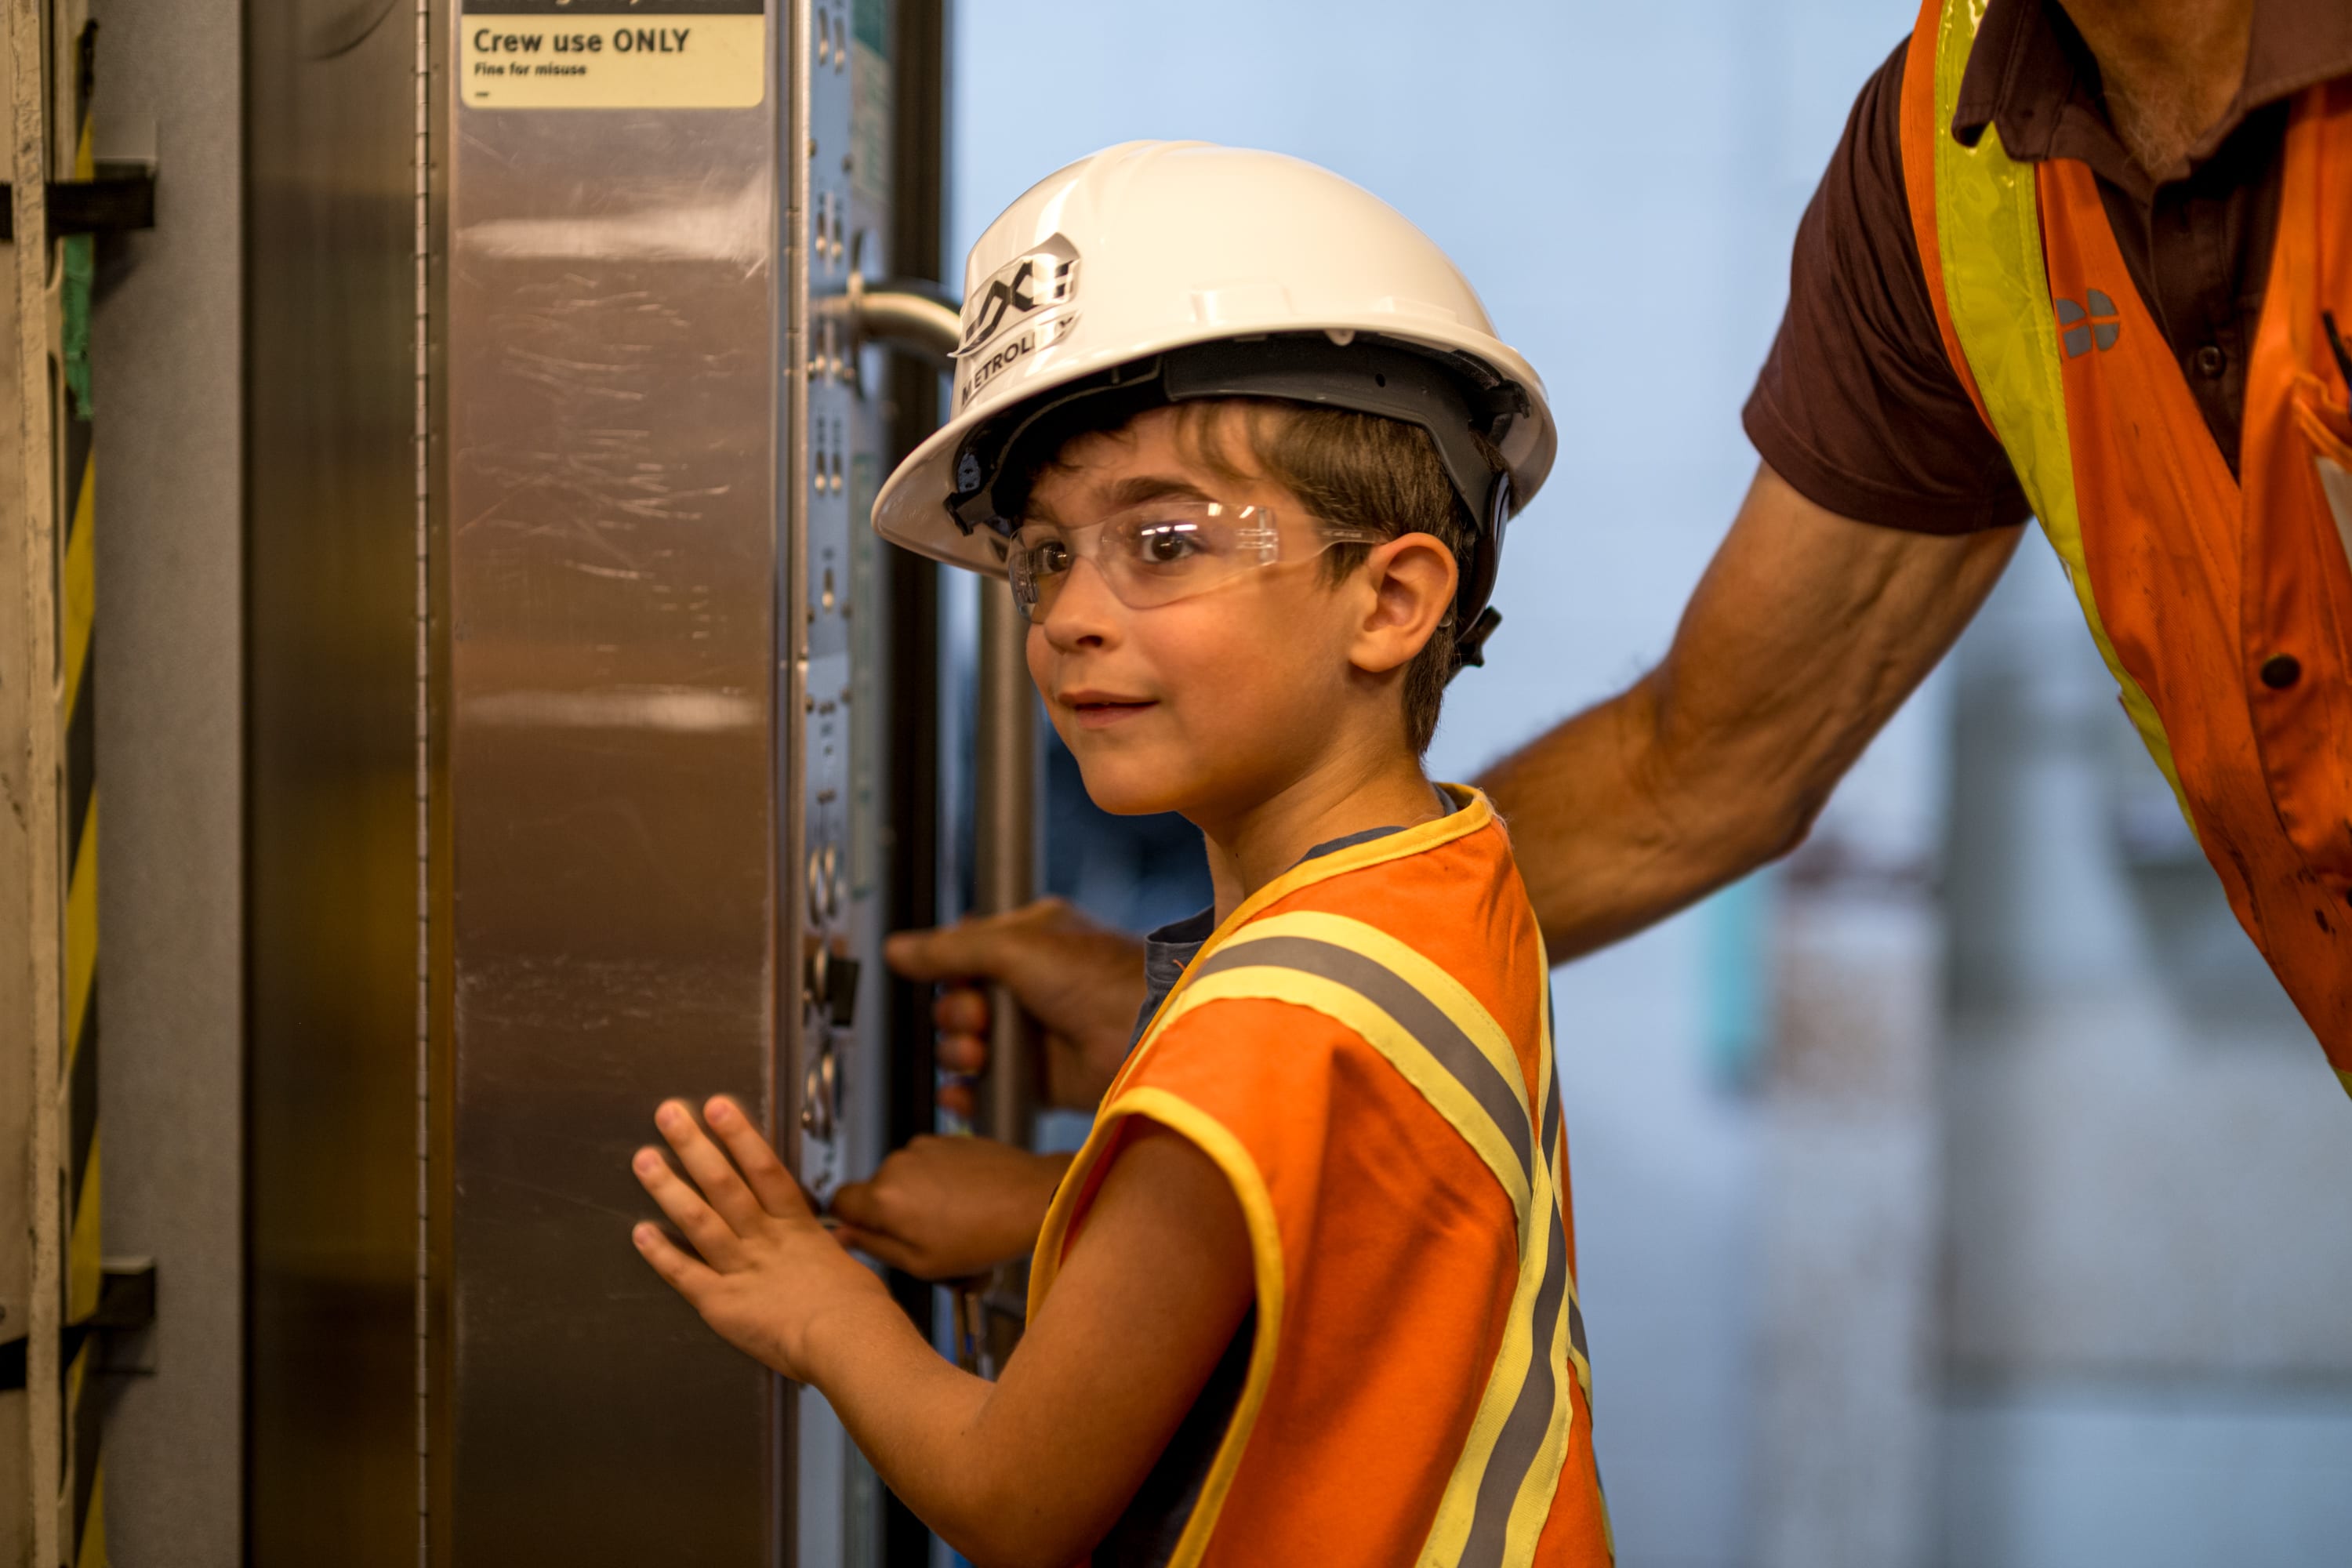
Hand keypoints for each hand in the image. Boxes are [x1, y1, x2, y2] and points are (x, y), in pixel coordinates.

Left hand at [631, 1095, 893, 1379]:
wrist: (849, 1343)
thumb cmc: (860, 1314)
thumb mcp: (848, 1268)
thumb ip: (825, 1255)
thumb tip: (829, 1249)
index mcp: (798, 1228)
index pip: (764, 1168)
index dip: (738, 1135)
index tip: (717, 1108)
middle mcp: (765, 1241)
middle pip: (724, 1183)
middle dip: (693, 1146)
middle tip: (669, 1116)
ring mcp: (742, 1269)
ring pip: (699, 1220)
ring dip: (668, 1188)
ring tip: (645, 1160)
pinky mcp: (723, 1304)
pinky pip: (685, 1274)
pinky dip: (660, 1254)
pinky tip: (641, 1232)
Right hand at [830, 1135, 1072, 1280]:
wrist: (1034, 1200)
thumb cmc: (984, 1238)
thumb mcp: (922, 1263)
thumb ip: (874, 1246)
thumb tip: (844, 1235)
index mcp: (883, 1197)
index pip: (838, 1202)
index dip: (851, 1221)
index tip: (869, 1234)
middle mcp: (897, 1163)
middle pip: (875, 1191)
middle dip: (891, 1214)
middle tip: (926, 1239)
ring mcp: (924, 1147)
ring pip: (904, 1178)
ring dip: (918, 1198)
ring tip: (954, 1223)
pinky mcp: (948, 1139)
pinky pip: (929, 1164)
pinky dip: (940, 1182)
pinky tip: (967, 1202)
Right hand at [886, 898, 1148, 1111]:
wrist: (1150, 1034)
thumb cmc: (1103, 977)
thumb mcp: (1015, 946)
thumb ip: (950, 950)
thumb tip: (897, 949)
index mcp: (1029, 941)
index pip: (965, 953)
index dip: (949, 969)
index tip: (950, 977)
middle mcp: (1031, 986)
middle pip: (957, 1003)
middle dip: (955, 1014)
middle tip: (977, 1019)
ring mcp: (1034, 1035)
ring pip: (966, 1047)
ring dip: (958, 1053)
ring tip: (979, 1053)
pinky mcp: (1040, 1080)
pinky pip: (987, 1088)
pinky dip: (968, 1094)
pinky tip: (964, 1093)